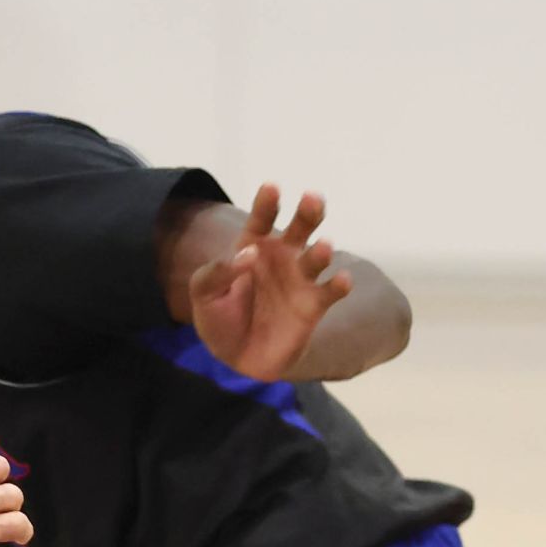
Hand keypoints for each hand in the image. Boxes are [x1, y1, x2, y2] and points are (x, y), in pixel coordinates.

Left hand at [189, 185, 354, 381]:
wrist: (236, 358)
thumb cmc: (220, 318)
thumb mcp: (204, 294)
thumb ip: (217, 272)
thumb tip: (248, 253)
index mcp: (253, 246)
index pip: (261, 219)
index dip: (267, 203)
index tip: (272, 187)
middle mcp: (282, 256)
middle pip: (300, 227)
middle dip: (308, 212)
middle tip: (312, 198)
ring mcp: (300, 279)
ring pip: (317, 257)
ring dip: (322, 252)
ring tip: (323, 247)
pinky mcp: (314, 305)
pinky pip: (331, 291)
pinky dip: (339, 285)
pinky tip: (341, 281)